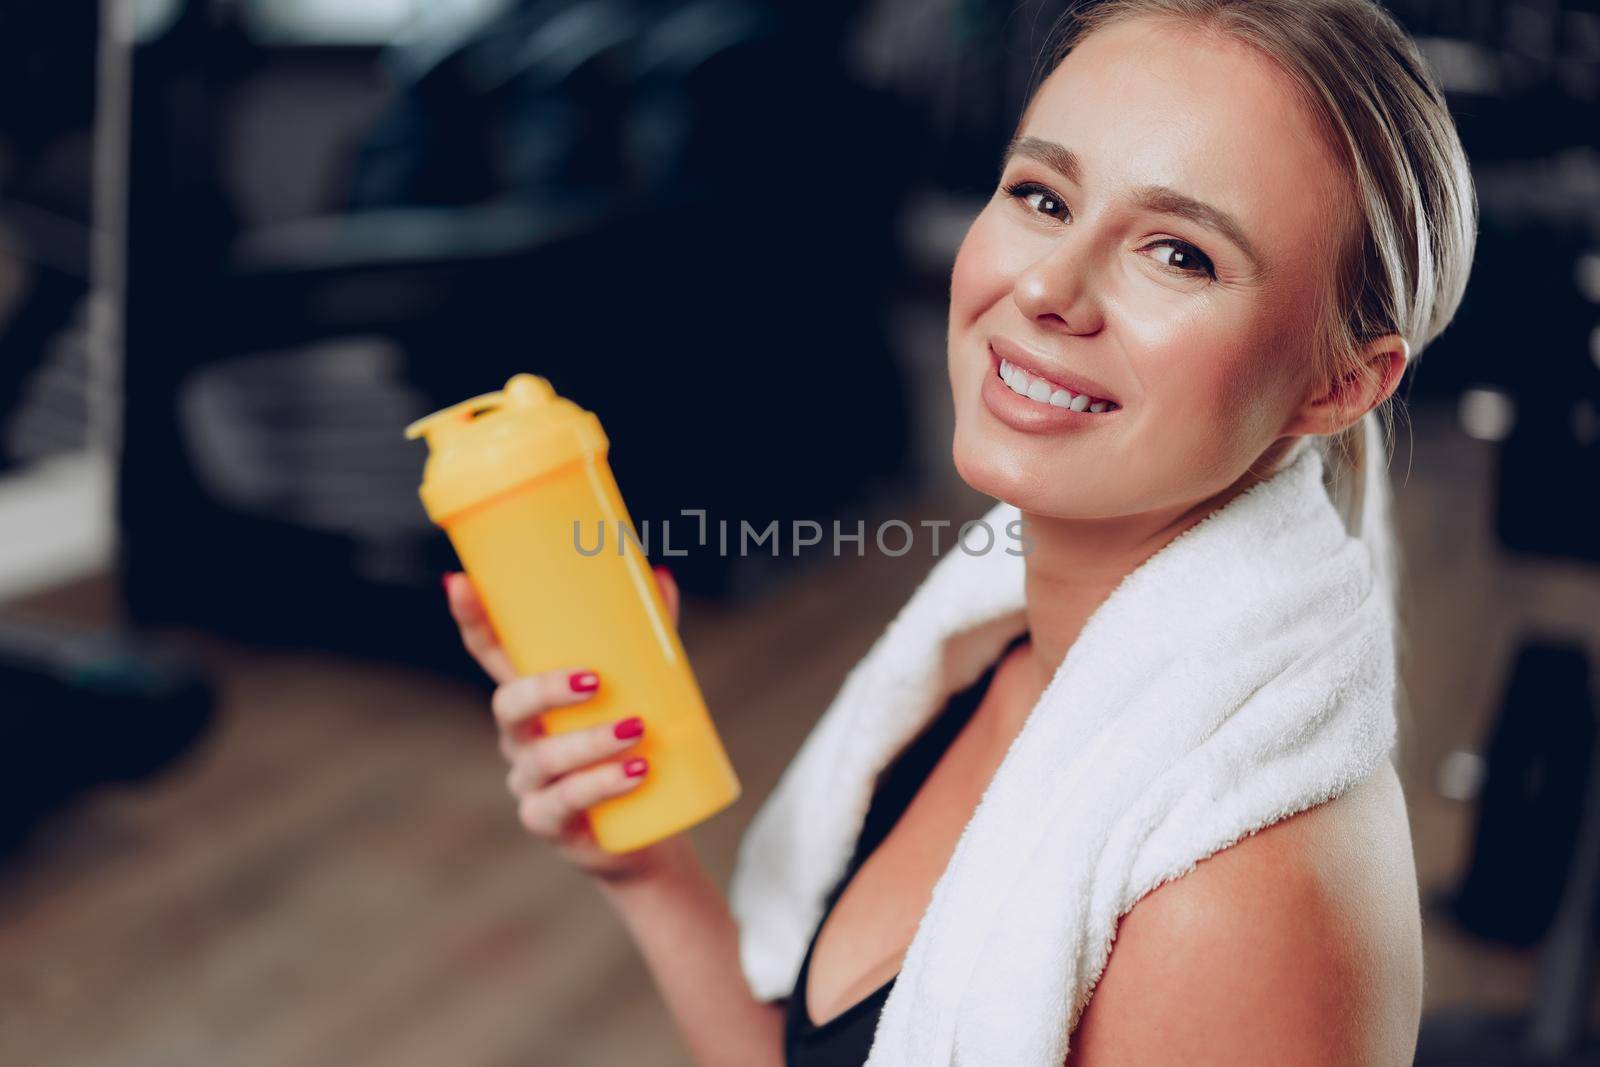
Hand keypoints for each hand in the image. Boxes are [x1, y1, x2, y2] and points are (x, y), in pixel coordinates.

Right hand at [443, 564, 693, 882]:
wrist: (649, 828)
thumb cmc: (636, 745)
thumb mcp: (644, 687)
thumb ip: (650, 636)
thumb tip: (661, 578)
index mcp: (533, 695)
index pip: (490, 654)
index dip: (471, 621)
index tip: (460, 584)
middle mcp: (521, 736)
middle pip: (508, 705)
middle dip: (544, 689)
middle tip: (594, 680)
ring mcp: (530, 782)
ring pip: (543, 757)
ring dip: (589, 741)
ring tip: (637, 730)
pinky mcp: (551, 822)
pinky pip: (564, 803)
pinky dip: (600, 785)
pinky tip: (635, 773)